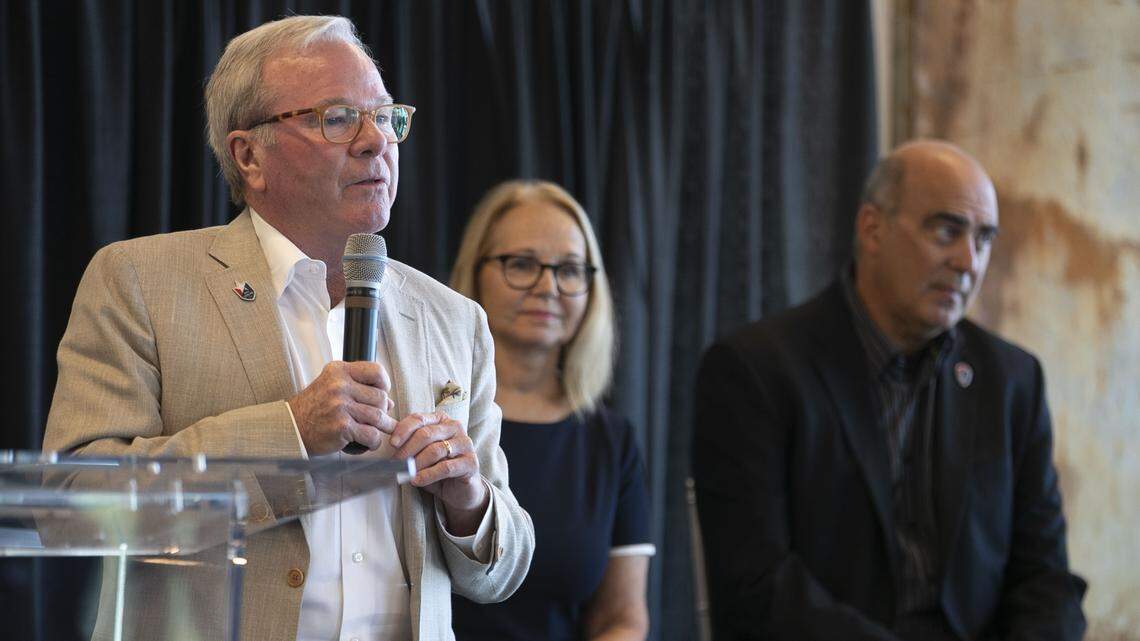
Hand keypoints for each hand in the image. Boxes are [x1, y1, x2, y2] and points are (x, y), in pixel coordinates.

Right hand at [287, 361, 396, 455]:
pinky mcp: (342, 426)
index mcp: (339, 371)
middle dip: (382, 410)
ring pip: (378, 416)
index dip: (384, 384)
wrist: (292, 427)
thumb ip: (359, 390)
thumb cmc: (314, 407)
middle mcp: (339, 385)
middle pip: (380, 397)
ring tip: (377, 431)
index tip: (382, 393)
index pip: (376, 371)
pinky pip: (371, 435)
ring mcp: (340, 406)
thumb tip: (390, 403)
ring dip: (382, 427)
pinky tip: (368, 442)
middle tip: (377, 418)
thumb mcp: (332, 387)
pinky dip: (374, 442)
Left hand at [390, 411, 488, 530]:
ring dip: (417, 463)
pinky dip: (428, 475)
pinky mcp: (471, 462)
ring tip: (407, 474)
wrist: (459, 490)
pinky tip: (417, 481)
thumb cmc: (437, 468)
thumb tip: (390, 445)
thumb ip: (409, 445)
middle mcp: (455, 427)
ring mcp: (465, 444)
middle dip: (408, 449)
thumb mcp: (421, 453)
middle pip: (426, 434)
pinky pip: (446, 467)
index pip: (419, 418)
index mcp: (441, 420)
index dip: (403, 430)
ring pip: (436, 450)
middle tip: (397, 463)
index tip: (392, 444)